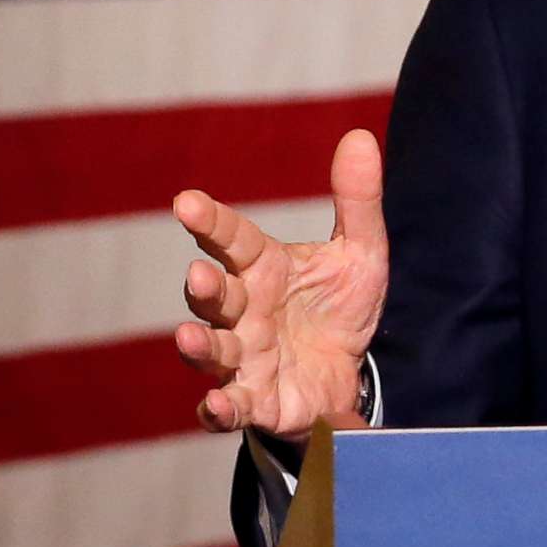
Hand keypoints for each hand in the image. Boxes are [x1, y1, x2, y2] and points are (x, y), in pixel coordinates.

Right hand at [172, 128, 389, 442]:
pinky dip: (218, 409)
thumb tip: (360, 136)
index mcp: (263, 268)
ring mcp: (244, 358)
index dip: (209, 220)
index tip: (186, 202)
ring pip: (212, 351)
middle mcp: (244, 311)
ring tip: (188, 338)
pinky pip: (230, 407)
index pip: (231, 238)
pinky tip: (216, 405)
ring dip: (199, 347)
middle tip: (199, 274)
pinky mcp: (255, 402)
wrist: (347, 373)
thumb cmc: (338, 306)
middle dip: (204, 288)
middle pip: (215, 297)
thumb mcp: (360, 253)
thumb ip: (357, 200)